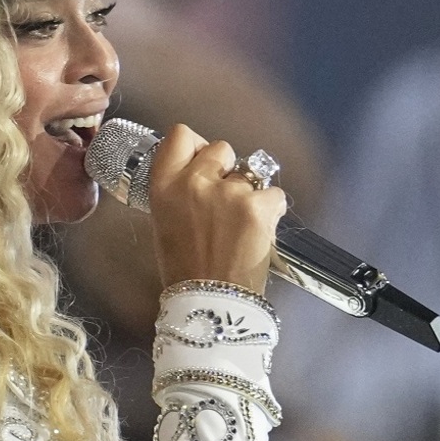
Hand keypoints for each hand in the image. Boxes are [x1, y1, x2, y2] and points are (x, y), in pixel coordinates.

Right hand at [147, 124, 286, 294]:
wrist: (210, 304)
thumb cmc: (186, 271)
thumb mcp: (166, 223)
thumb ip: (181, 192)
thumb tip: (202, 175)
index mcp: (164, 185)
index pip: (181, 135)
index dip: (197, 146)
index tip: (202, 162)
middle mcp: (195, 182)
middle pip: (221, 148)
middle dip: (227, 170)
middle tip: (225, 203)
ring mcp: (229, 192)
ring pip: (250, 173)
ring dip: (250, 194)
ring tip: (241, 228)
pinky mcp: (258, 206)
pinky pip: (274, 194)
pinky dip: (271, 211)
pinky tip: (259, 233)